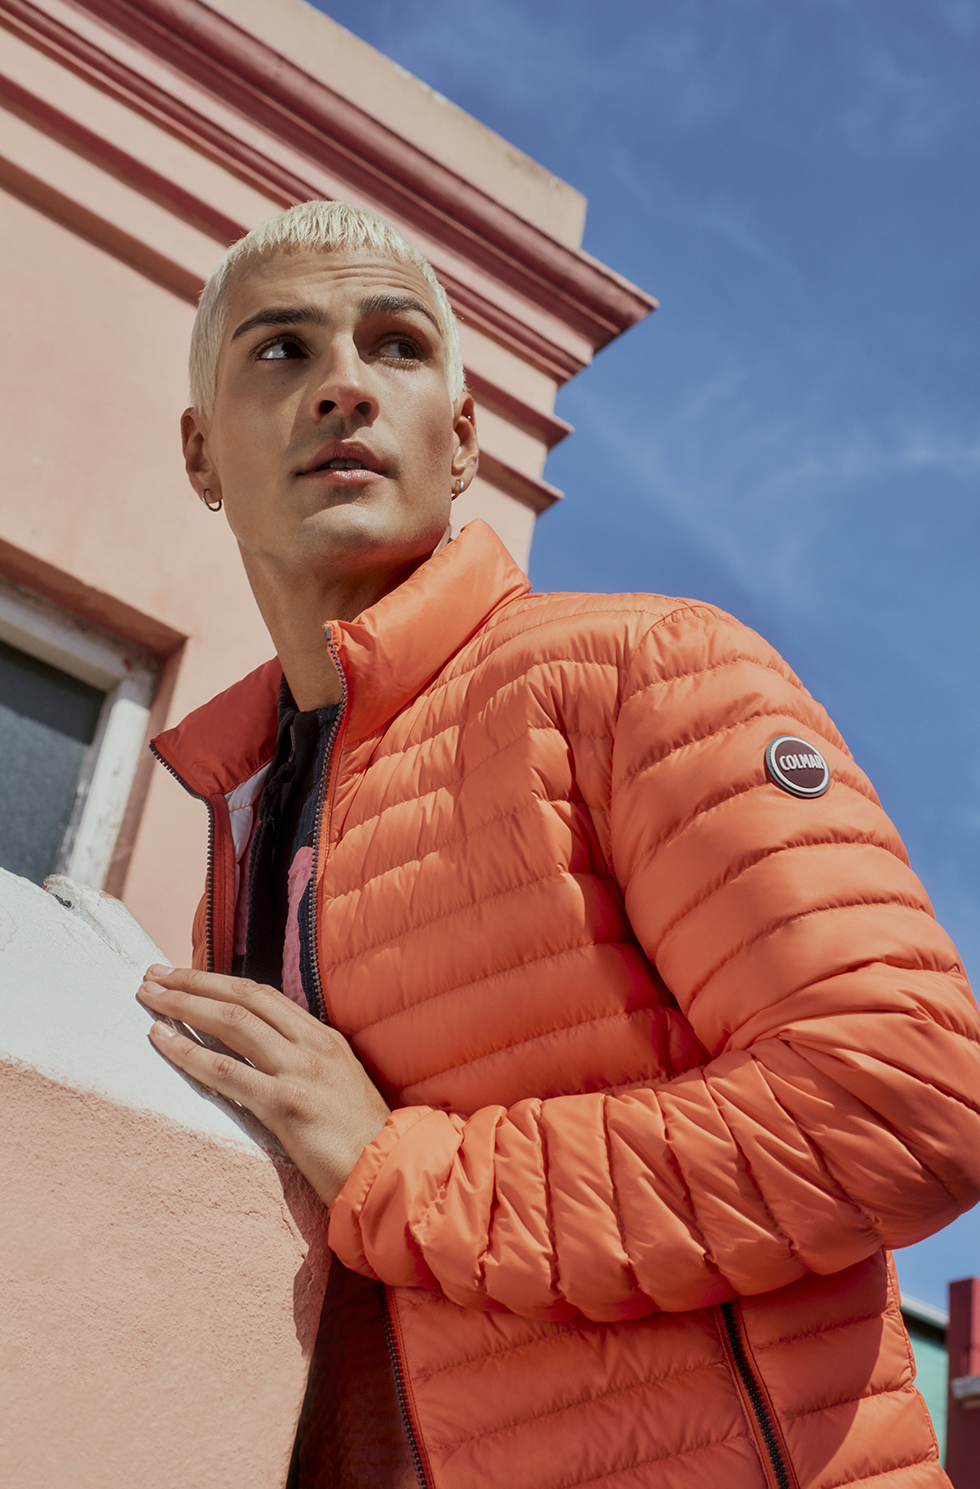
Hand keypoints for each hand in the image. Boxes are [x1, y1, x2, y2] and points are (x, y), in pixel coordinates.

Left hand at [138, 966, 390, 1205]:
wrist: (386, 1173)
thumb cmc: (359, 1140)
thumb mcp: (338, 1086)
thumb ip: (304, 1063)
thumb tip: (259, 1054)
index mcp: (324, 1038)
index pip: (264, 995)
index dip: (220, 981)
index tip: (185, 975)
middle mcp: (312, 1046)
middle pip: (244, 999)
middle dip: (195, 982)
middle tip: (154, 975)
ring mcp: (300, 1072)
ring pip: (232, 1024)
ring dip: (184, 1006)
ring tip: (149, 998)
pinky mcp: (286, 1104)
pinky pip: (227, 1071)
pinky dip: (189, 1053)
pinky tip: (162, 1042)